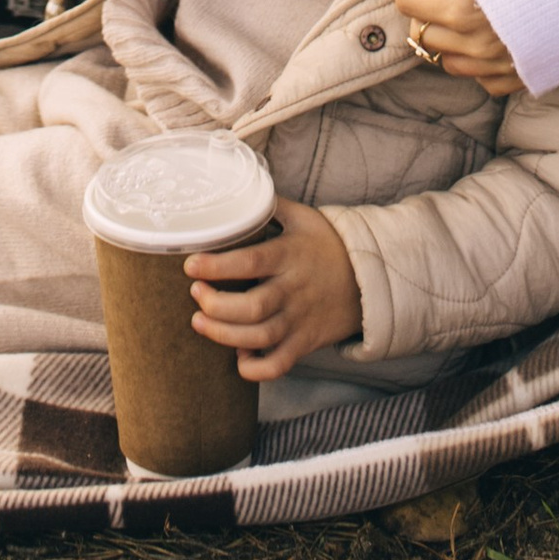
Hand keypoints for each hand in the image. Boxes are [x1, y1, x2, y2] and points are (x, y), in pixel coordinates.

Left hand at [187, 202, 361, 382]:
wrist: (367, 279)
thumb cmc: (327, 243)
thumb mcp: (303, 217)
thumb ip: (270, 205)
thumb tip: (237, 190)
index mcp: (290, 255)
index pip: (252, 261)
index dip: (218, 266)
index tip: (190, 265)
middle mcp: (294, 289)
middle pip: (252, 307)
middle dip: (216, 305)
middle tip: (195, 294)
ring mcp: (300, 319)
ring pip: (260, 337)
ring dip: (225, 335)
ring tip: (199, 322)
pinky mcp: (305, 343)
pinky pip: (280, 365)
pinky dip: (257, 369)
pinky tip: (238, 359)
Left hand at [375, 0, 523, 96]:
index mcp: (459, 7)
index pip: (406, 0)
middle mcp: (474, 44)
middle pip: (424, 30)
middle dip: (426, 7)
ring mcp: (496, 65)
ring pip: (447, 58)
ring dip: (448, 35)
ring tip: (468, 7)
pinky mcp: (517, 78)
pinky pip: (479, 78)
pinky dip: (476, 60)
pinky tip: (489, 34)